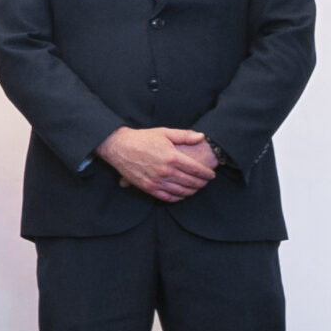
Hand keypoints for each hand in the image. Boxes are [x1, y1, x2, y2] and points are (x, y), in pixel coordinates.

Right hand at [96, 125, 216, 200]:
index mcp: (172, 157)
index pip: (197, 170)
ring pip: (181, 192)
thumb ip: (184, 135)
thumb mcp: (164, 132)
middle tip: (205, 182)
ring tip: (196, 188)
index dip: (207, 174)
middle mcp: (166, 171)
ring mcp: (156, 181)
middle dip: (202, 183)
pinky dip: (178, 198)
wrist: (119, 146)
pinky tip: (181, 195)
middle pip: (191, 182)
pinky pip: (167, 197)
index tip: (211, 174)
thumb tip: (201, 137)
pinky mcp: (147, 187)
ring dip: (192, 191)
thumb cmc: (142, 138)